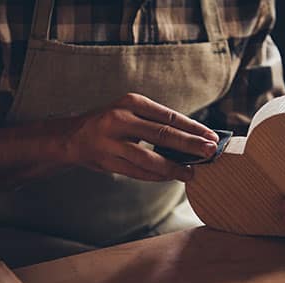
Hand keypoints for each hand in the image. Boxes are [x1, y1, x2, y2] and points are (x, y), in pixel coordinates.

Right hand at [58, 93, 218, 181]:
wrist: (72, 136)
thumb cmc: (109, 123)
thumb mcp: (130, 112)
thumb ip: (155, 122)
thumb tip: (191, 137)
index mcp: (131, 102)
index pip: (169, 116)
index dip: (193, 127)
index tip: (211, 136)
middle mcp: (121, 119)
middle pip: (163, 134)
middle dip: (190, 145)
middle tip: (210, 152)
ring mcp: (112, 141)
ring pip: (149, 158)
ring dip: (174, 167)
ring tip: (191, 173)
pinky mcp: (107, 161)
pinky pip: (137, 172)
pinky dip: (156, 176)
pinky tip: (171, 178)